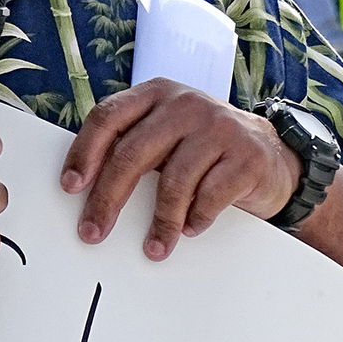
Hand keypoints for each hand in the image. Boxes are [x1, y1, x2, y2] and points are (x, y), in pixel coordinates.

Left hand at [61, 78, 298, 261]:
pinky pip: (210, 197)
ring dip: (160, 223)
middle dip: (108, 198)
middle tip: (93, 232)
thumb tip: (84, 186)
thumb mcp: (166, 134)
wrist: (272, 155)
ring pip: (173, 181)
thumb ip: (132, 144)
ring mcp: (218, 126)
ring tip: (155, 247)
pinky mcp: (247, 155)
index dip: (84, 152)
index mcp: (157, 94)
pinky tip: (191, 229)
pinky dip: (196, 220)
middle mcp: (185, 104)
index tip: (70, 187)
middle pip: (133, 153)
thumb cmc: (203, 150)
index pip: (108, 117)